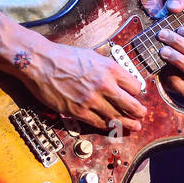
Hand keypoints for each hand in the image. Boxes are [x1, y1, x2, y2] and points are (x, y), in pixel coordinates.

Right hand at [25, 41, 147, 133]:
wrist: (41, 62)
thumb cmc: (64, 56)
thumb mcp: (92, 55)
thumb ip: (107, 68)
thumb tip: (118, 78)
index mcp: (109, 68)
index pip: (134, 86)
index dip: (136, 92)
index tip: (135, 95)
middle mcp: (104, 84)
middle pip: (130, 104)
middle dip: (139, 112)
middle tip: (142, 115)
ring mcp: (91, 99)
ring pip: (116, 117)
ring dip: (127, 123)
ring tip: (134, 126)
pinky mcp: (78, 111)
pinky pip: (98, 122)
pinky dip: (106, 125)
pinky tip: (111, 126)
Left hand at [151, 0, 183, 96]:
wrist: (153, 50)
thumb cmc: (169, 28)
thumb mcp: (171, 9)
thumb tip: (176, 7)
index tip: (181, 28)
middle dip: (178, 43)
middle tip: (162, 34)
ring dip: (176, 58)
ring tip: (161, 50)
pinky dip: (174, 80)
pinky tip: (163, 69)